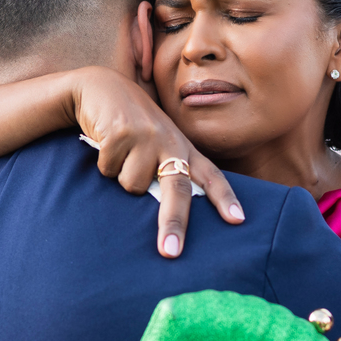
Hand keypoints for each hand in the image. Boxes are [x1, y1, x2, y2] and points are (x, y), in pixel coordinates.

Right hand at [66, 67, 243, 257]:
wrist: (102, 88)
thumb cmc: (134, 124)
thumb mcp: (159, 143)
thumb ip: (169, 170)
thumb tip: (170, 210)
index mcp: (184, 148)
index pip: (211, 176)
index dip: (225, 198)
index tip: (238, 220)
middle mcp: (170, 142)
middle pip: (177, 191)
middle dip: (174, 224)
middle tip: (170, 252)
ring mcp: (146, 136)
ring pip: (132, 185)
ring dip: (121, 175)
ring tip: (122, 153)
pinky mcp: (121, 133)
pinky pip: (109, 171)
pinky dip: (104, 163)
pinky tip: (107, 143)